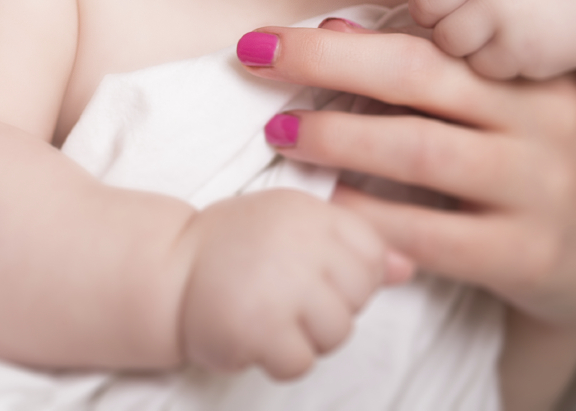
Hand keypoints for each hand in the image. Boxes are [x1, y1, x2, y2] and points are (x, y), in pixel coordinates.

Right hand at [176, 189, 411, 378]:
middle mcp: (300, 242)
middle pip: (356, 299)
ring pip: (335, 334)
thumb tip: (407, 268)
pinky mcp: (260, 328)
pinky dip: (277, 359)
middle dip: (326, 308)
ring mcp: (281, 285)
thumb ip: (351, 245)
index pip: (370, 256)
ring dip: (303, 336)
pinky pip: (300, 363)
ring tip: (267, 313)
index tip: (307, 271)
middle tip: (281, 294)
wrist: (168, 268)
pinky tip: (253, 334)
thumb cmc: (235, 247)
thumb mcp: (293, 227)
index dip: (344, 275)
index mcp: (311, 212)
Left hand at [235, 21, 575, 334]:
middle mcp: (542, 122)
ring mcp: (541, 191)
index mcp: (528, 71)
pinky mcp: (530, 257)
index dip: (342, 37)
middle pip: (418, 80)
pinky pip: (437, 237)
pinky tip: (330, 206)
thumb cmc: (541, 152)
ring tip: (279, 136)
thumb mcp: (507, 92)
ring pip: (423, 154)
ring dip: (338, 141)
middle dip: (325, 66)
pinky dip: (376, 220)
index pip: (427, 40)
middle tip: (254, 60)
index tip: (270, 35)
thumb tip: (335, 28)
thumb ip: (431, 54)